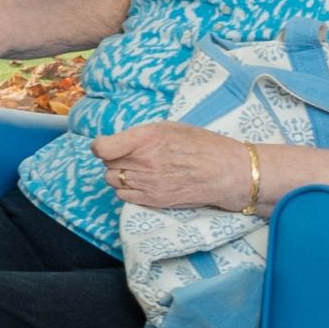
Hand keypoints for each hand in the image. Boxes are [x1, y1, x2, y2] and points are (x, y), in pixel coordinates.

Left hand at [92, 122, 256, 212]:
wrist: (227, 172)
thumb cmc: (202, 145)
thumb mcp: (170, 127)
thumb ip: (140, 135)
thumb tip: (119, 141)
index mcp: (145, 139)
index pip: (102, 148)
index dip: (102, 146)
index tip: (109, 146)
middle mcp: (142, 161)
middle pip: (107, 164)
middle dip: (116, 159)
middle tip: (132, 157)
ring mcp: (146, 183)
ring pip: (112, 180)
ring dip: (120, 175)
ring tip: (139, 170)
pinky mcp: (152, 200)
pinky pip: (123, 196)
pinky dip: (127, 190)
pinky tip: (143, 183)